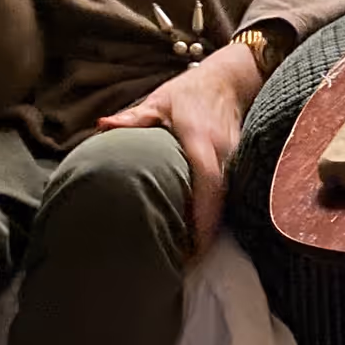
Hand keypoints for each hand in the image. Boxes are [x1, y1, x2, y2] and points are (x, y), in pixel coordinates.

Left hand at [97, 45, 264, 255]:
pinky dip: (217, 215)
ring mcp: (239, 161)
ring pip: (229, 202)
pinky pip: (232, 195)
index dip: (203, 218)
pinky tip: (202, 233)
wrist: (231, 80)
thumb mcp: (160, 100)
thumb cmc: (190, 93)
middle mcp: (226, 155)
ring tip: (190, 257)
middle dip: (206, 235)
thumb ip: (135, 117)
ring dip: (212, 229)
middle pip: (221, 203)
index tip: (191, 249)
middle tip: (183, 264)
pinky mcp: (242, 165)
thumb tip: (103, 126)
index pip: (208, 184)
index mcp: (204, 142)